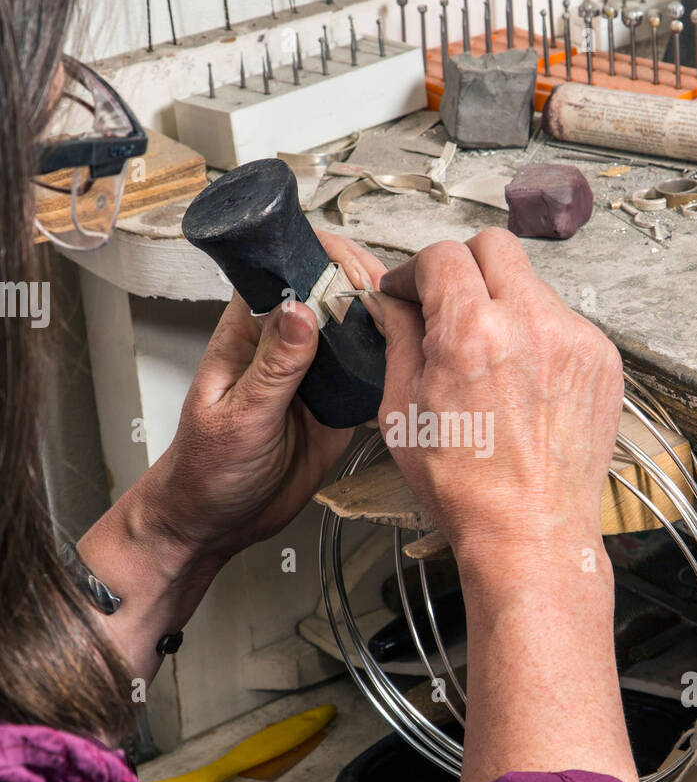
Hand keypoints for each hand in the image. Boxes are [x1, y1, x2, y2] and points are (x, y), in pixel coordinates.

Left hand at [141, 231, 386, 563]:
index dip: (323, 257)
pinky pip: (369, 377)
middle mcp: (284, 345)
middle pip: (332, 291)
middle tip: (390, 309)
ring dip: (383, 327)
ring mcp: (313, 374)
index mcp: (248, 332)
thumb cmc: (204, 469)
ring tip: (407, 334)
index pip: (285, 268)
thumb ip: (273, 366)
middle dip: (366, 289)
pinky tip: (403, 373)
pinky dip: (389, 371)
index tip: (354, 273)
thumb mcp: (239, 417)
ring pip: (356, 330)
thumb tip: (300, 309)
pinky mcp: (336, 405)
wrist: (215, 524)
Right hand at [368, 227, 622, 572]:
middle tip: (448, 303)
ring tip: (489, 357)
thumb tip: (389, 305)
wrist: (531, 532)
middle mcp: (530, 323)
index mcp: (471, 333)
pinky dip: (538, 336)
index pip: (441, 255)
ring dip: (504, 303)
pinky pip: (563, 321)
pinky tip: (523, 380)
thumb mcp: (403, 412)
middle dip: (463, 266)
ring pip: (531, 284)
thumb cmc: (468, 489)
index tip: (407, 292)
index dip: (414, 271)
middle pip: (494, 246)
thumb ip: (398, 342)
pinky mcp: (601, 359)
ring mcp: (574, 338)